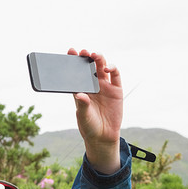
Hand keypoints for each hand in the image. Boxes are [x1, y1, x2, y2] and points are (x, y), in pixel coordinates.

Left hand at [69, 48, 122, 172]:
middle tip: (83, 52)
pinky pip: (115, 76)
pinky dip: (113, 68)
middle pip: (90, 67)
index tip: (71, 51)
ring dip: (99, 59)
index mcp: (81, 90)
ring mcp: (105, 87)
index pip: (76, 72)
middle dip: (87, 57)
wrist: (103, 137)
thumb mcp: (83, 116)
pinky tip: (107, 68)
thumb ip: (82, 105)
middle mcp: (93, 86)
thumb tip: (80, 94)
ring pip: (102, 68)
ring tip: (95, 55)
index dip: (74, 61)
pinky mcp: (116, 90)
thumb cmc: (89, 126)